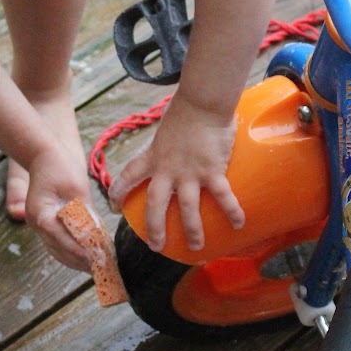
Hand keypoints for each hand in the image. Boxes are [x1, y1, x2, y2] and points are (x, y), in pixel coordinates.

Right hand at [23, 143, 95, 270]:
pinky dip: (71, 252)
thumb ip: (85, 210)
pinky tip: (86, 257)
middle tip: (102, 268)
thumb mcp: (77, 186)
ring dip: (76, 260)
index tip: (96, 258)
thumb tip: (98, 233)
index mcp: (41, 213)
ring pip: (57, 251)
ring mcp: (38, 225)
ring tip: (97, 267)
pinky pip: (57, 244)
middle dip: (80, 260)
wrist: (43, 156)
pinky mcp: (44, 225)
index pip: (61, 238)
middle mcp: (36, 223)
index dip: (79, 250)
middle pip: (58, 250)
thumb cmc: (59, 166)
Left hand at [109, 94, 244, 251]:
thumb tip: (168, 153)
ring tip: (196, 247)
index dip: (117, 192)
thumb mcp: (163, 132)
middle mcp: (167, 170)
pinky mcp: (212, 171)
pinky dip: (231, 211)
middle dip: (154, 228)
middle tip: (156, 247)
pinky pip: (222, 196)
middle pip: (155, 205)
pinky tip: (238, 224)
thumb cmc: (185, 112)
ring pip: (187, 208)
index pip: (128, 177)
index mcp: (153, 158)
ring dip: (192, 230)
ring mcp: (190, 173)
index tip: (112, 207)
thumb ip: (163, 147)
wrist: (202, 103)